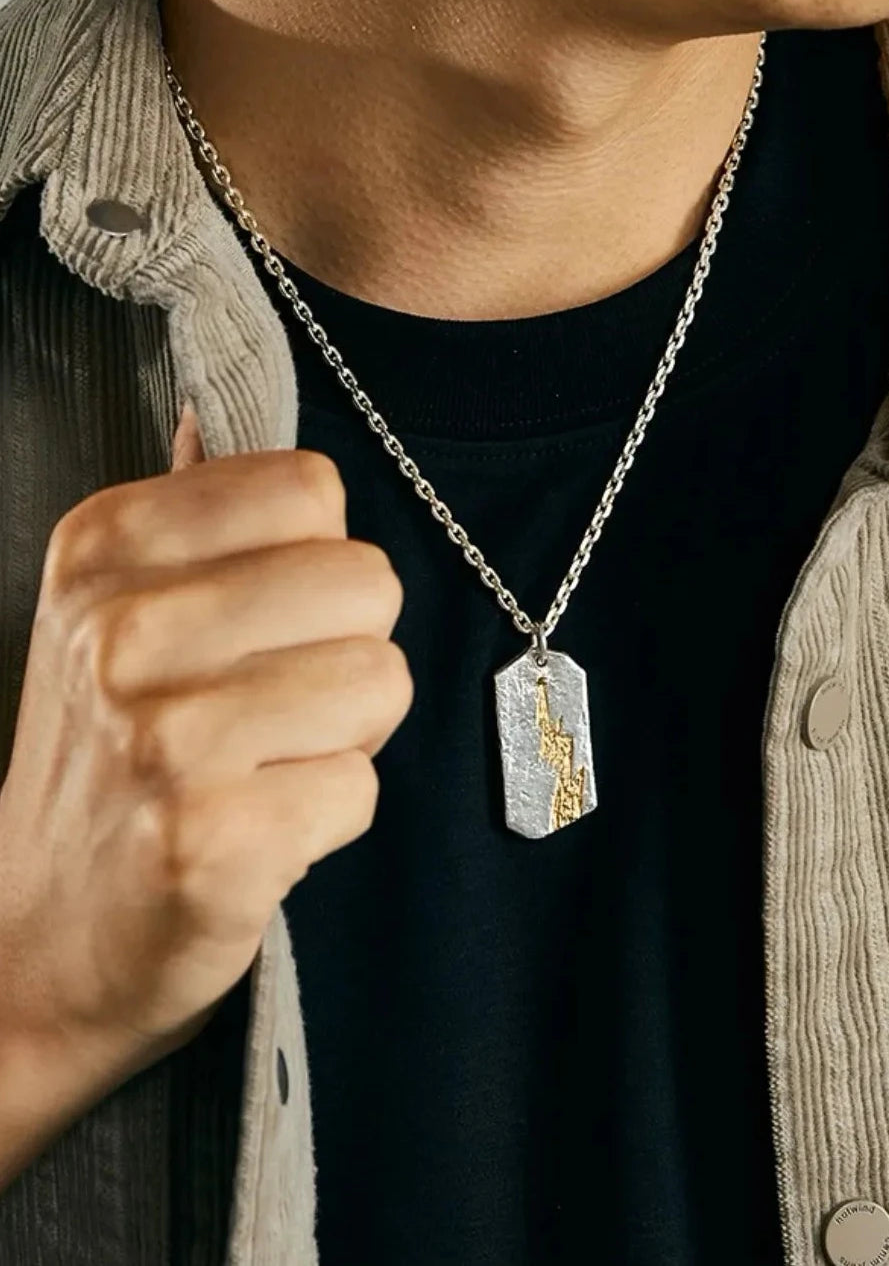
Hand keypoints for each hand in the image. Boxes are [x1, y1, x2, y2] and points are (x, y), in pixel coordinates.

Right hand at [0, 405, 411, 1178]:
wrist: (38, 941)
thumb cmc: (105, 762)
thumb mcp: (107, 614)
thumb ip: (186, 519)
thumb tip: (217, 415)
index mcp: (103, 548)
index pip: (311, 489)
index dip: (320, 564)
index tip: (268, 623)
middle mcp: (120, 630)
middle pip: (368, 581)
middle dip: (349, 652)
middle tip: (276, 710)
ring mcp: (160, 738)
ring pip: (381, 681)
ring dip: (346, 738)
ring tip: (266, 768)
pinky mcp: (208, 840)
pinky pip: (361, 790)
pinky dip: (329, 818)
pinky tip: (259, 832)